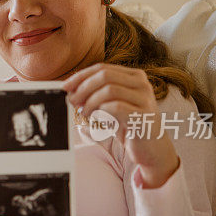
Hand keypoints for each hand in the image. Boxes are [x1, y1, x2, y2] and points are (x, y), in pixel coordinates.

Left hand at [63, 62, 179, 187]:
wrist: (151, 148)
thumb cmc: (128, 124)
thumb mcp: (111, 104)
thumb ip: (95, 94)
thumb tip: (70, 89)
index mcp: (134, 76)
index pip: (102, 68)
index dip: (80, 76)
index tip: (65, 87)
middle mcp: (142, 83)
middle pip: (104, 75)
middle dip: (83, 87)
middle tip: (72, 101)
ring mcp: (145, 99)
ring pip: (109, 90)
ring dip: (90, 101)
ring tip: (84, 112)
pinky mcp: (143, 116)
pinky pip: (116, 107)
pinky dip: (101, 111)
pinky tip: (95, 118)